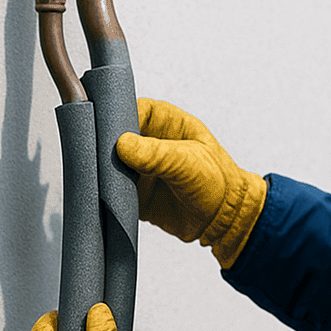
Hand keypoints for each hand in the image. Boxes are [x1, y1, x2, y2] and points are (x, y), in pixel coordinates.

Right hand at [115, 98, 267, 268]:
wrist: (224, 220)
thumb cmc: (218, 182)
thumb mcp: (189, 162)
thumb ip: (157, 154)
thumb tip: (123, 145)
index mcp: (164, 121)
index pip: (131, 110)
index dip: (117, 120)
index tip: (110, 136)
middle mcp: (148, 141)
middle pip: (114, 137)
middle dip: (106, 148)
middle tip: (106, 160)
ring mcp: (139, 167)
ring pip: (110, 164)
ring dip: (106, 173)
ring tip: (109, 180)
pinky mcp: (134, 192)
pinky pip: (112, 190)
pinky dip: (107, 194)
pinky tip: (108, 197)